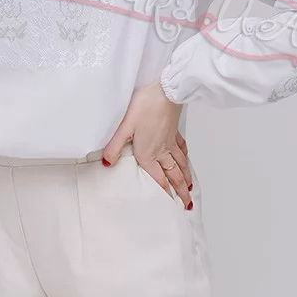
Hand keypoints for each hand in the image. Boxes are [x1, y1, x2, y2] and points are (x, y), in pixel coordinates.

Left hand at [102, 79, 192, 207]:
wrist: (166, 90)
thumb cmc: (146, 106)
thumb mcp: (124, 127)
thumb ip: (114, 147)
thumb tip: (107, 164)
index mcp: (148, 152)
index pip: (158, 178)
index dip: (164, 193)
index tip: (170, 205)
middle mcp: (162, 150)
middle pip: (173, 175)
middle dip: (180, 191)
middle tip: (187, 204)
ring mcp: (170, 140)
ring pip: (180, 164)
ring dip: (185, 178)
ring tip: (189, 188)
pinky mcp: (174, 130)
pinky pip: (182, 148)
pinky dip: (185, 158)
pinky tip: (186, 159)